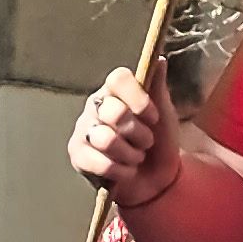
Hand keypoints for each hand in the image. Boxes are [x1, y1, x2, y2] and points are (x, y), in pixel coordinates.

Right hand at [69, 64, 180, 206]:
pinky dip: (121, 171)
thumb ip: (158, 88)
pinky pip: (100, 162)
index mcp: (115, 91)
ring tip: (136, 157)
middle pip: (114, 111)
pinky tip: (126, 171)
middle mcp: (96, 106)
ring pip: (106, 139)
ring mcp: (84, 130)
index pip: (118, 78)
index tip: (152, 116)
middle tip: (146, 142)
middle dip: (139, 133)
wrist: (156, 180)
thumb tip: (159, 60)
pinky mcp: (77, 154)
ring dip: (131, 154)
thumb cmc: (158, 143)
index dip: (138, 98)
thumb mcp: (165, 114)